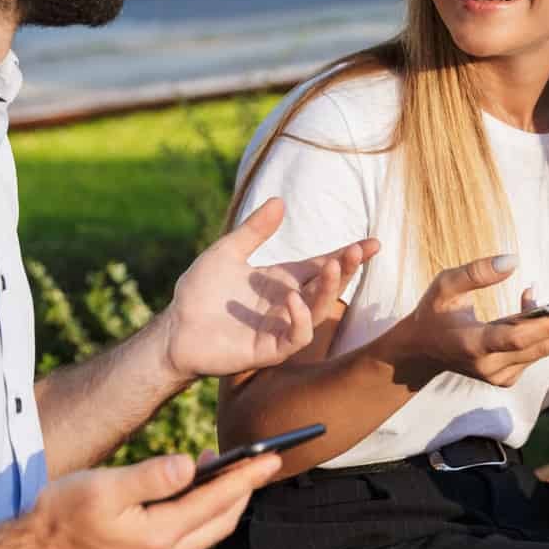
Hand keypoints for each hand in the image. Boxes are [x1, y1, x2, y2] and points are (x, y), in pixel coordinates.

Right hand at [33, 451, 281, 548]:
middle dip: (245, 489)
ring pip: (208, 530)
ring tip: (231, 467)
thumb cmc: (61, 516)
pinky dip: (204, 510)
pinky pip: (190, 534)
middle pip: (222, 520)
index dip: (247, 476)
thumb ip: (151, 477)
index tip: (272, 457)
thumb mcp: (104, 487)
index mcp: (159, 536)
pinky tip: (195, 488)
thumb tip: (191, 465)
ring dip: (226, 500)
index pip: (217, 501)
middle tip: (262, 460)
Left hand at [163, 197, 378, 380]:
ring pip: (318, 309)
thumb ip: (254, 230)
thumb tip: (279, 200)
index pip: (321, 265)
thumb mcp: (227, 252)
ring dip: (327, 289)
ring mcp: (281, 326)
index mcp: (281, 279)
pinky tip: (292, 299)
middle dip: (344, 268)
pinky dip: (300, 318)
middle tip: (356, 251)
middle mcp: (288, 303)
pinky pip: (297, 336)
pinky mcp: (270, 348)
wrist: (175, 328)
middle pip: (326, 285)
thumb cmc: (200, 292)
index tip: (373, 243)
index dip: (347, 256)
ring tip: (329, 267)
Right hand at [383, 256, 548, 386]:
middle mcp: (490, 367)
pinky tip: (536, 305)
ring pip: (543, 350)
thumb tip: (515, 259)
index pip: (517, 337)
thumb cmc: (433, 313)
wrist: (422, 352)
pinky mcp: (507, 378)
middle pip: (542, 347)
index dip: (548, 324)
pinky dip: (545, 329)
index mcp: (472, 345)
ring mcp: (500, 376)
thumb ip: (476, 272)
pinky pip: (536, 352)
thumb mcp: (444, 285)